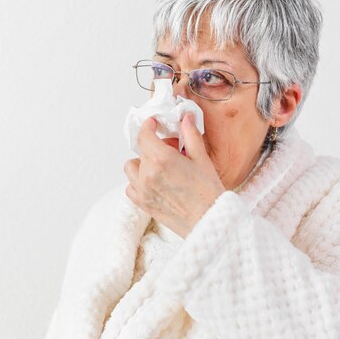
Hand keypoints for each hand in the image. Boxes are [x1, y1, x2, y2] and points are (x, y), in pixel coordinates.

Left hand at [123, 114, 224, 237]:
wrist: (209, 220)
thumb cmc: (208, 192)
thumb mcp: (202, 159)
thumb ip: (190, 135)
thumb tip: (186, 118)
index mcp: (161, 159)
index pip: (144, 135)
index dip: (149, 126)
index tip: (154, 124)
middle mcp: (148, 173)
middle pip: (141, 150)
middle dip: (154, 146)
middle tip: (172, 150)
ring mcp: (143, 190)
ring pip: (131, 168)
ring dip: (142, 163)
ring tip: (160, 166)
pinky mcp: (143, 204)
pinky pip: (130, 187)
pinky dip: (137, 182)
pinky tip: (154, 182)